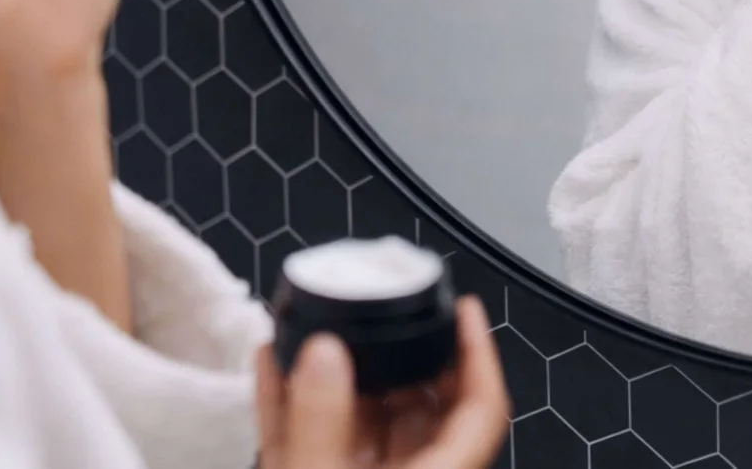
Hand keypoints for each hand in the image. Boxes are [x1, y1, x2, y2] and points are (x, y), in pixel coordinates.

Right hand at [255, 296, 509, 468]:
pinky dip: (295, 406)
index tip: (463, 308)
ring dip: (336, 374)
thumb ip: (320, 425)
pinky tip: (271, 363)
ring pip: (364, 422)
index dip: (479, 354)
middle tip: (377, 309)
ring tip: (311, 324)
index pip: (481, 410)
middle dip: (397, 354)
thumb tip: (325, 350)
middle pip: (422, 408)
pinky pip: (314, 443)